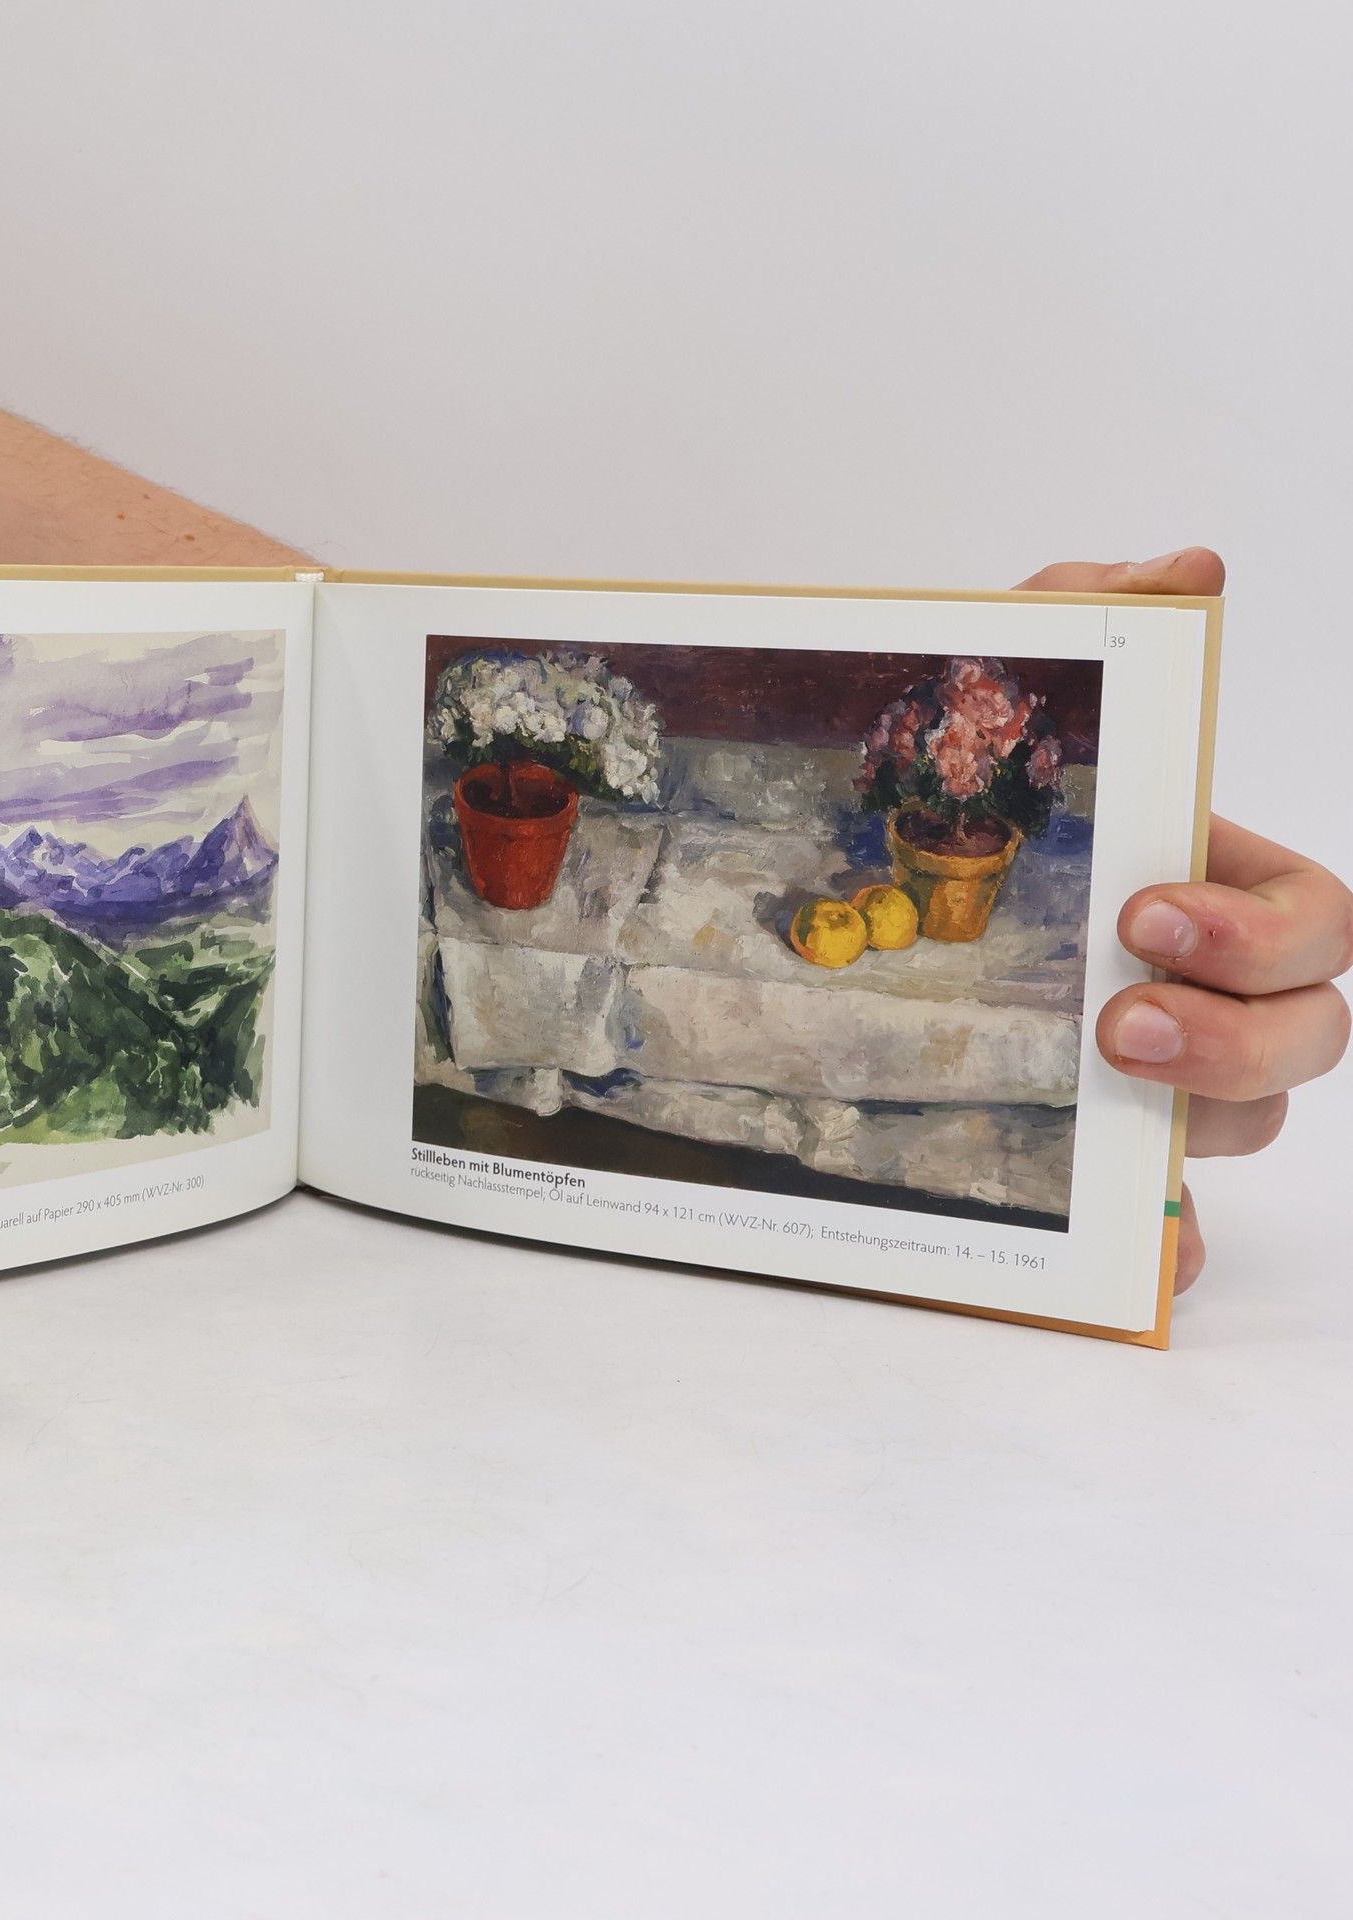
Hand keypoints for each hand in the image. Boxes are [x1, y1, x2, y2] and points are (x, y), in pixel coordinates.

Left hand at [1017, 549, 1352, 1290]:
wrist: (868, 884)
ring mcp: (1160, 1077)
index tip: (1147, 914)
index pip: (1319, 927)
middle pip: (1310, 1040)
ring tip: (1095, 1082)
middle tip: (1115, 1021)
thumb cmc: (976, 799)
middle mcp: (1210, 989)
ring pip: (1247, 1128)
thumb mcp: (1009, 693)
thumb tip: (1187, 567)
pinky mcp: (1099, 1152)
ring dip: (1201, 1122)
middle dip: (1238, 1038)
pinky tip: (1140, 1245)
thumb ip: (1087, 617)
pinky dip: (1168, 1236)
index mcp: (1215, 890)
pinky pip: (1168, 1215)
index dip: (1263, 936)